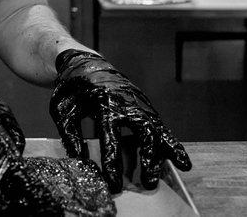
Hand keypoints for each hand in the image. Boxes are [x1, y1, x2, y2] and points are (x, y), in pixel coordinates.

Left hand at [50, 50, 190, 191]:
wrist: (85, 63)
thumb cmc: (73, 89)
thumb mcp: (64, 110)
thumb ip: (71, 136)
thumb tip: (80, 163)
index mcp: (104, 104)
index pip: (111, 139)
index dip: (113, 164)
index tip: (115, 184)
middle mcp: (126, 104)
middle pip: (143, 134)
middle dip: (147, 160)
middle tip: (147, 184)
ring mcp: (138, 104)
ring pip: (156, 130)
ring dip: (161, 154)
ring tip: (163, 176)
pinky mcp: (145, 106)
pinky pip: (161, 127)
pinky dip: (172, 144)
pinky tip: (182, 161)